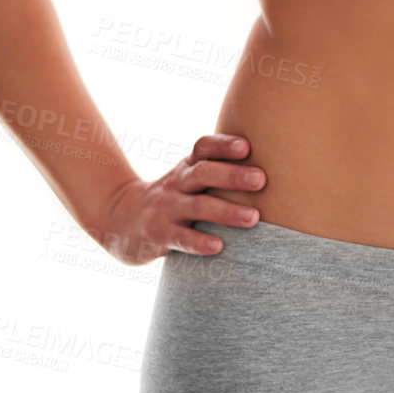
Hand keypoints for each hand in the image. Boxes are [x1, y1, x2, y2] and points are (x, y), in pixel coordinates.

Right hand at [87, 132, 266, 264]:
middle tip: (261, 179)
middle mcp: (177, 184)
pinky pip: (180, 239)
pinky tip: (219, 247)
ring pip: (196, 207)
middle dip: (232, 175)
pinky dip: (199, 243)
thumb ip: (219, 174)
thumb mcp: (189, 180)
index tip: (247, 146)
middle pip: (203, 173)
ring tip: (253, 218)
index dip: (223, 145)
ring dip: (225, 212)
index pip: (203, 148)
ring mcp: (166, 209)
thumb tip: (273, 171)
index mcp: (187, 167)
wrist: (120, 219)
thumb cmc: (172, 198)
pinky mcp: (158, 235)